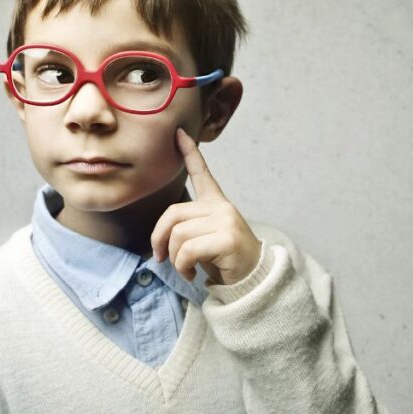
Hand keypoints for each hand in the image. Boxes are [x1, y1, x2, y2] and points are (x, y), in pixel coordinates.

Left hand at [151, 127, 261, 285]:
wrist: (253, 280)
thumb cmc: (225, 261)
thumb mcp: (204, 239)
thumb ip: (186, 229)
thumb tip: (159, 239)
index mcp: (217, 204)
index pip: (202, 173)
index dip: (189, 153)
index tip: (178, 133)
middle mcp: (222, 208)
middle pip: (173, 214)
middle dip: (159, 238)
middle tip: (160, 257)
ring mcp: (225, 221)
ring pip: (178, 234)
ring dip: (173, 258)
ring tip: (184, 269)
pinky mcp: (227, 238)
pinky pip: (187, 250)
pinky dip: (182, 266)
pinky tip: (192, 274)